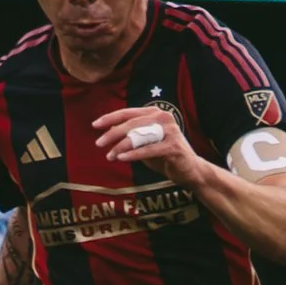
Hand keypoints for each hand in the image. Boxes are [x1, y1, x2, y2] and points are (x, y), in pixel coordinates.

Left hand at [93, 106, 207, 184]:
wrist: (190, 171)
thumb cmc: (165, 156)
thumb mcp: (145, 143)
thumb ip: (130, 135)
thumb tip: (109, 130)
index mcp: (155, 113)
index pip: (128, 113)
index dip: (110, 118)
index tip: (95, 125)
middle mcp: (163, 117)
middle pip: (131, 124)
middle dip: (112, 134)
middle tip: (99, 143)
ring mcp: (170, 131)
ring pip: (138, 136)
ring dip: (121, 146)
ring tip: (110, 156)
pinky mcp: (173, 146)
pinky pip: (148, 150)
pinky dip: (133, 154)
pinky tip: (121, 158)